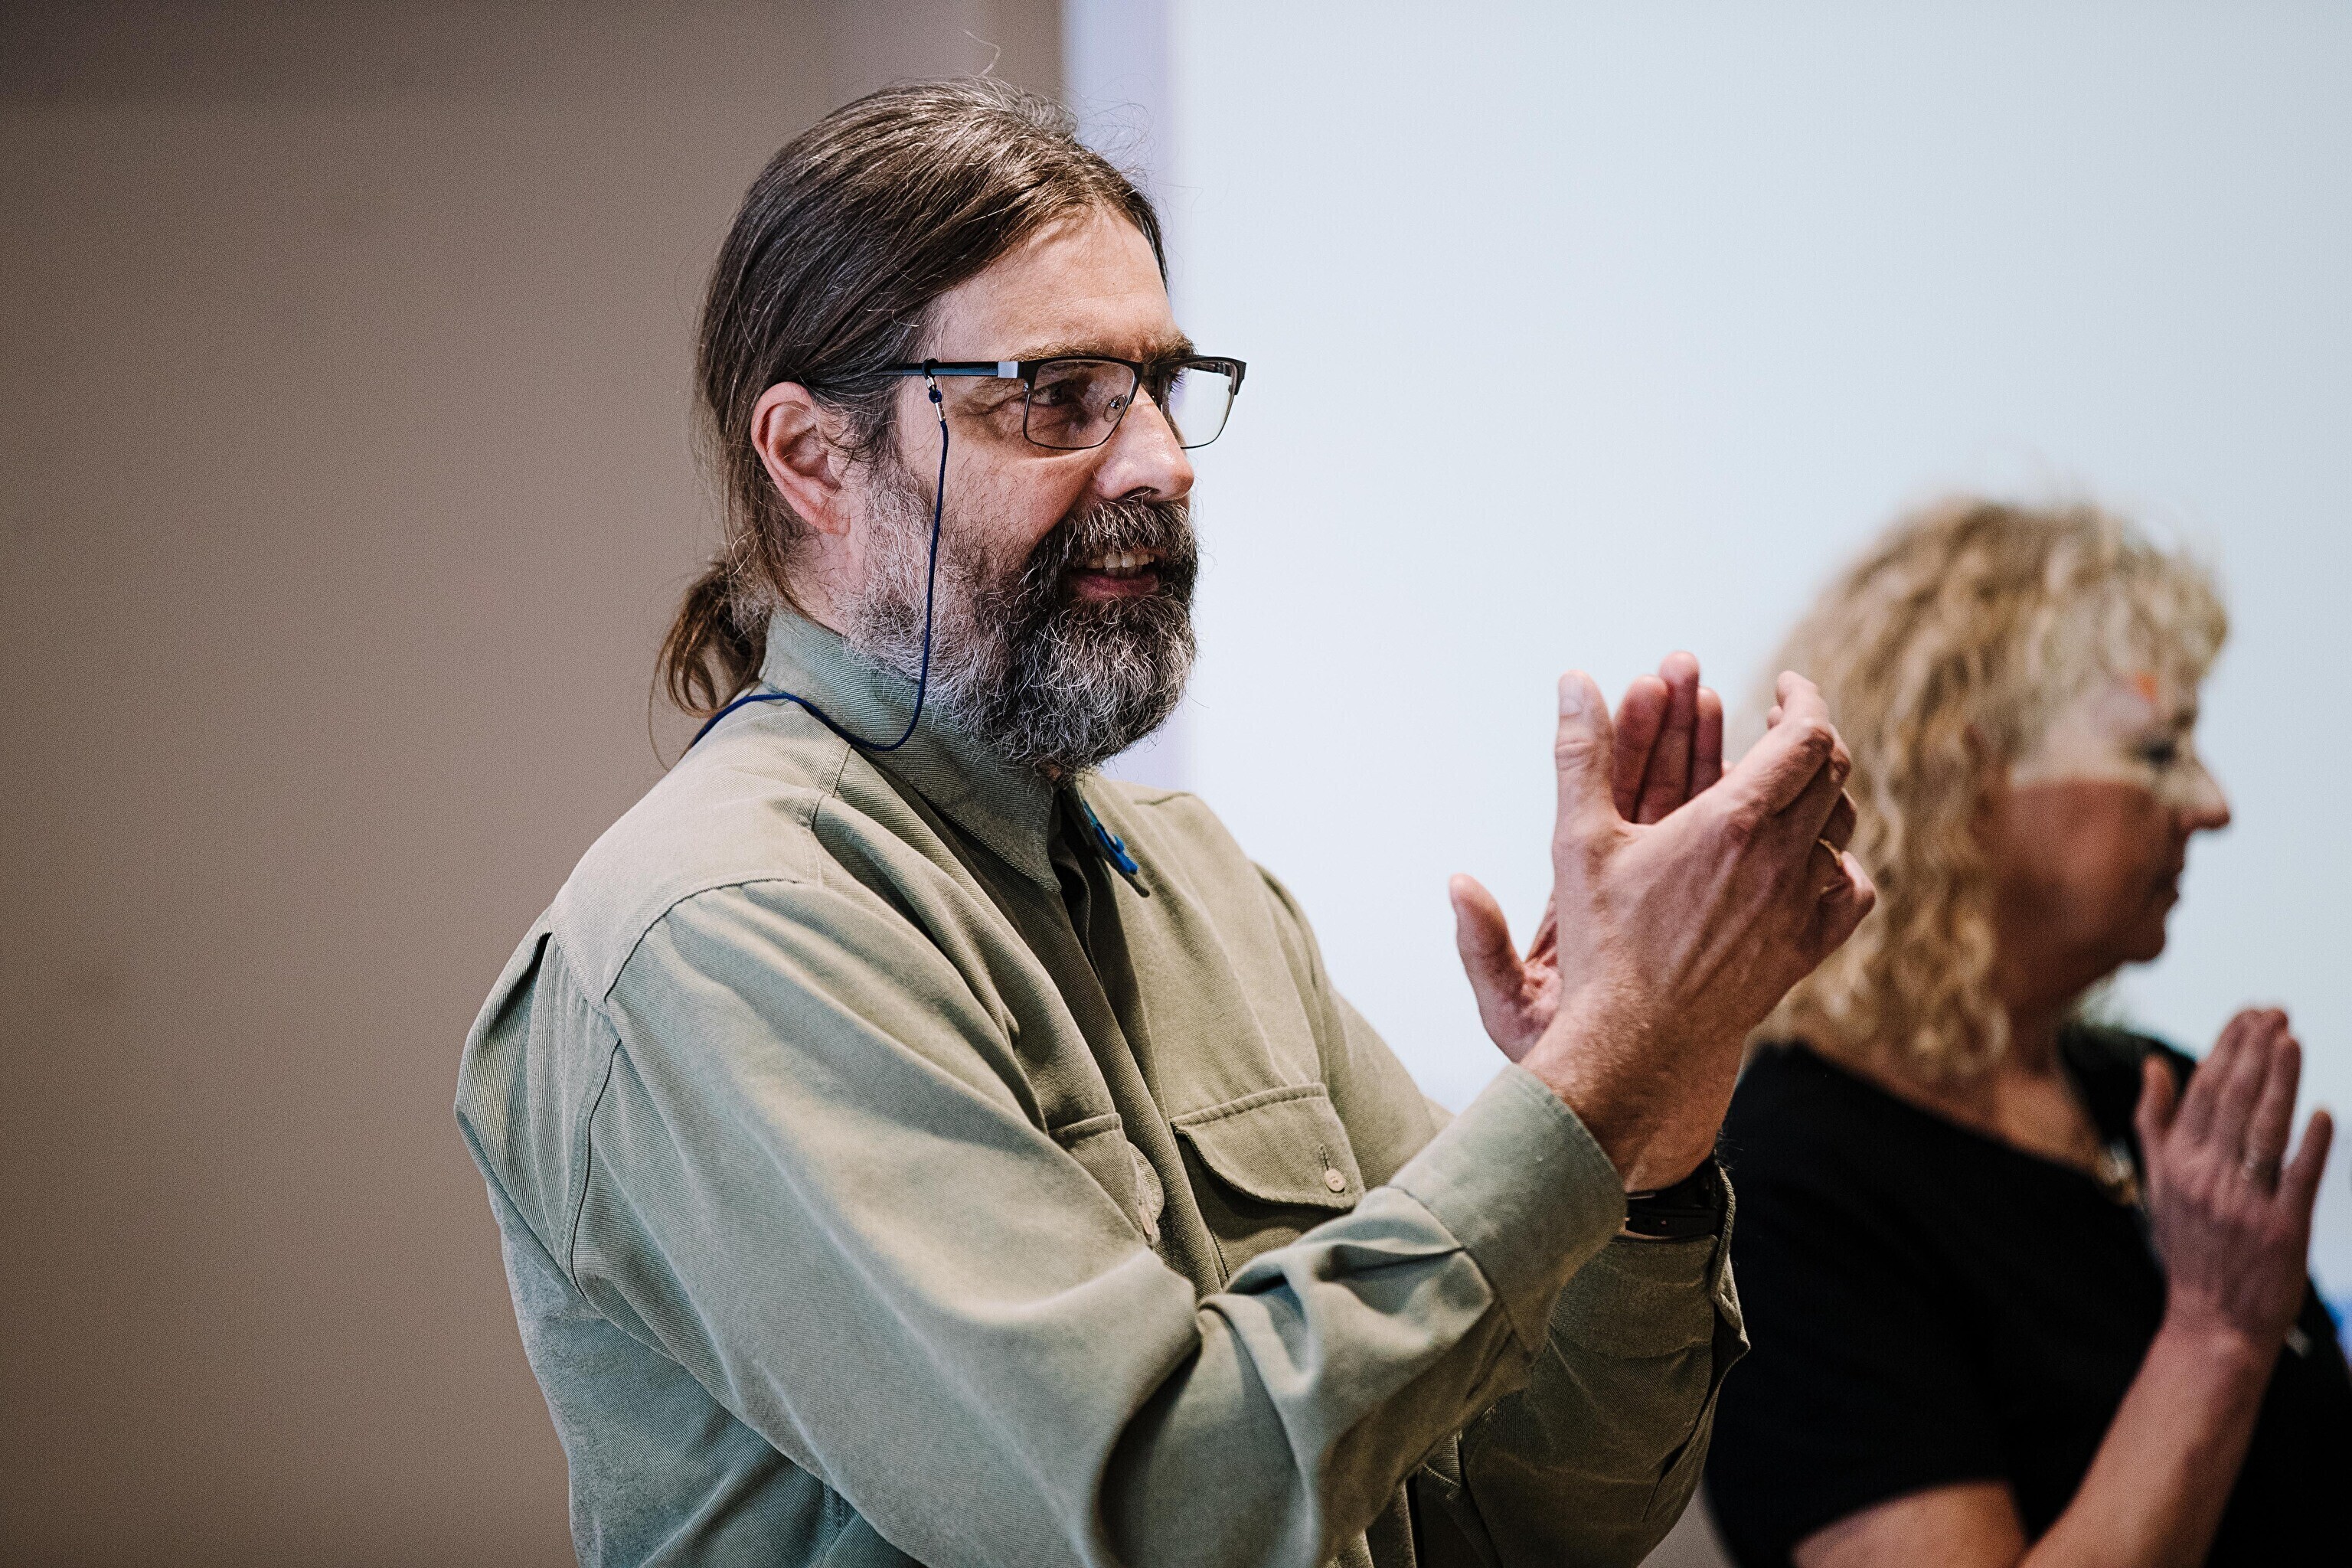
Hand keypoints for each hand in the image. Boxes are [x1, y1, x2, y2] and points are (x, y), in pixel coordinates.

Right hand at [1466, 669, 1872, 1187]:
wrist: (1636, 1042)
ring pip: (1844, 828)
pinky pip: (1852, 892)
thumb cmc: (1601, 943)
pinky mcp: (1803, 950)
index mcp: (1734, 821)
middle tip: (1780, 724)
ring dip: (1822, 795)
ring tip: (1789, 784)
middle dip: (1811, 737)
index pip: (1807, 735)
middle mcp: (1782, 860)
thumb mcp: (1577, 839)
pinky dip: (1841, 863)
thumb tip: (1574, 680)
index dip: (1805, 699)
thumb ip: (1581, 753)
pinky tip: (1814, 859)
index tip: (1785, 687)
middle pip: (1833, 772)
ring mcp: (1799, 908)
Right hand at [2137, 1008, 2331, 1356]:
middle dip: (2255, 1051)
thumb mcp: (2158, 1183)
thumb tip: (2158, 1064)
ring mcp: (2246, 1204)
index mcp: (2178, 1163)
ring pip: (2263, 1130)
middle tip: (2276, 1013)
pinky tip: (2321, 1114)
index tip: (2249, 1014)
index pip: (2203, 1091)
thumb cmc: (2190, 1248)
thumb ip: (2155, 1121)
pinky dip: (2310, 1145)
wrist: (2213, 1320)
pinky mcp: (2283, 1231)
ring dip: (2279, 1082)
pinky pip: (2299, 1179)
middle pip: (2232, 1101)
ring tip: (2292, 1040)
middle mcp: (2208, 1178)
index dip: (2227, 1048)